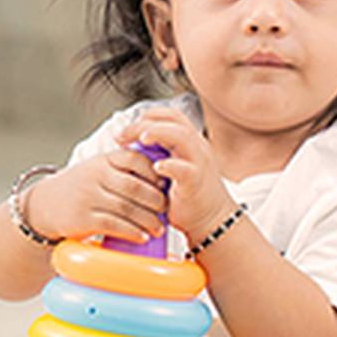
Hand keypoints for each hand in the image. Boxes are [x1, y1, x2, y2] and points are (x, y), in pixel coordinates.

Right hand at [24, 147, 168, 244]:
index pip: (135, 160)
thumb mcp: (98, 169)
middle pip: (135, 187)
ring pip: (127, 208)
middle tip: (167, 210)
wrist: (45, 205)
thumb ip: (123, 169)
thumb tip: (163, 180)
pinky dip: (132, 231)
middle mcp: (95, 175)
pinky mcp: (83, 218)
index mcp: (103, 160)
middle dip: (156, 200)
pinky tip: (142, 236)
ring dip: (148, 220)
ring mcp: (88, 196)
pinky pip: (114, 225)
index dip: (154, 173)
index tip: (165, 185)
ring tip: (159, 228)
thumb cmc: (81, 188)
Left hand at [117, 107, 235, 239]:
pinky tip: (156, 167)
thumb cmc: (189, 196)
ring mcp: (198, 163)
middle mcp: (196, 148)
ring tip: (140, 140)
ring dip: (158, 133)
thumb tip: (132, 146)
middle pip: (173, 120)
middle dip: (143, 123)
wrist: (214, 221)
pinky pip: (185, 169)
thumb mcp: (174, 168)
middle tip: (122, 136)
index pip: (170, 116)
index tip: (127, 130)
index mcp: (190, 142)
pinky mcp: (196, 182)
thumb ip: (160, 155)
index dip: (147, 116)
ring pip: (182, 136)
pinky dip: (170, 165)